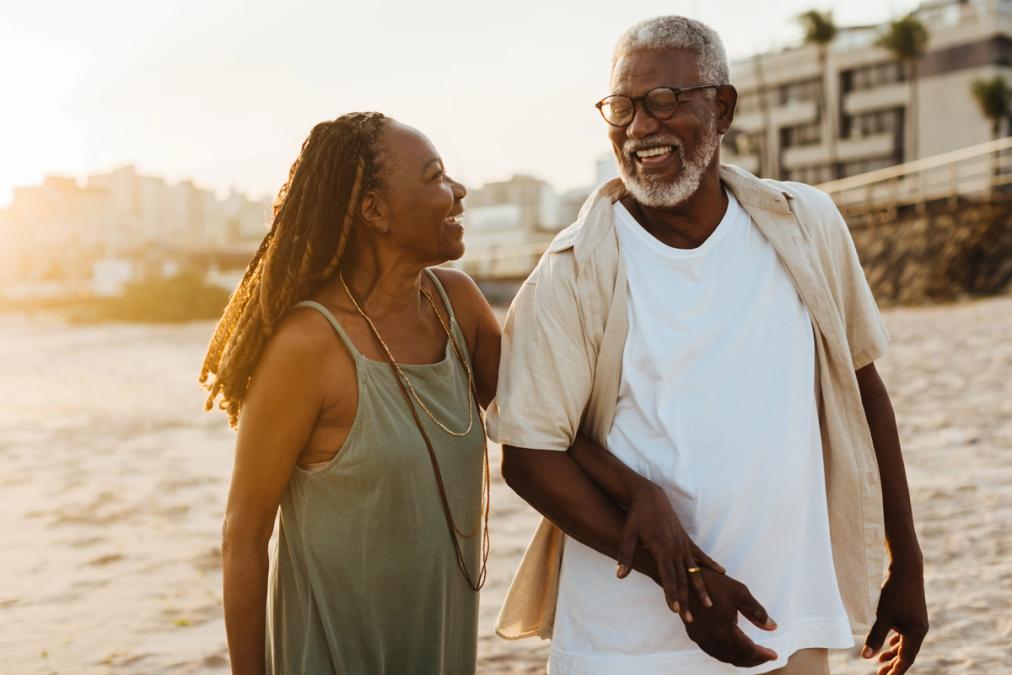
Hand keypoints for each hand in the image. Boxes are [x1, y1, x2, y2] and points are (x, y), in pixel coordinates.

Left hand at [615, 483, 724, 622]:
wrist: (649, 497)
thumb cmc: (637, 518)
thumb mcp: (628, 536)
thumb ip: (626, 556)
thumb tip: (619, 575)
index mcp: (661, 549)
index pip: (667, 577)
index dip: (671, 594)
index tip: (675, 610)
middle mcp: (675, 548)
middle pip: (682, 579)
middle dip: (685, 600)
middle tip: (689, 619)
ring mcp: (683, 544)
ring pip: (694, 571)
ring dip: (701, 589)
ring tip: (709, 605)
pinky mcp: (686, 539)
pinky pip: (700, 554)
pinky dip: (710, 564)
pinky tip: (721, 572)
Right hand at [683, 567, 778, 667]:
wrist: (684, 577)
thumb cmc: (713, 582)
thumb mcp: (740, 592)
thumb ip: (757, 612)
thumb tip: (773, 627)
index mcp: (724, 629)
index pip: (748, 650)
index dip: (763, 655)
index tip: (774, 654)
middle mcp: (712, 638)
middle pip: (737, 658)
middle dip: (754, 660)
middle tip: (766, 656)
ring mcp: (701, 638)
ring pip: (725, 657)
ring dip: (741, 659)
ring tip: (753, 654)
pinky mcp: (694, 634)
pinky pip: (714, 651)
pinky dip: (728, 654)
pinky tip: (734, 648)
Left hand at [862, 567, 927, 674]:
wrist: (906, 569)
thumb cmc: (894, 593)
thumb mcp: (882, 616)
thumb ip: (874, 637)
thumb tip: (865, 657)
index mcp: (916, 634)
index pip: (906, 659)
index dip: (896, 670)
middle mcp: (920, 629)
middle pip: (907, 653)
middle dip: (894, 664)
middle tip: (881, 674)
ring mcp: (917, 621)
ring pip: (906, 643)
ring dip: (894, 652)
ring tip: (882, 661)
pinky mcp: (913, 612)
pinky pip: (906, 633)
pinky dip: (897, 640)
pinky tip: (890, 643)